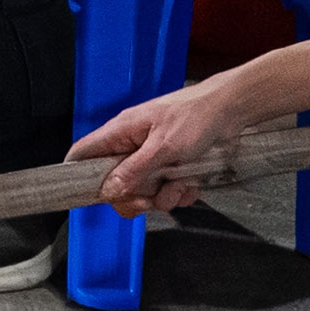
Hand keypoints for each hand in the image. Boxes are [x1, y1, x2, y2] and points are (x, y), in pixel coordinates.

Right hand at [79, 83, 251, 217]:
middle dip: (133, 197)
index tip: (88, 196)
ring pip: (144, 192)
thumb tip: (109, 190)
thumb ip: (135, 170)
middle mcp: (133, 147)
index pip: (83, 153)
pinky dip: (181, 192)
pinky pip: (168, 192)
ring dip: (164, 196)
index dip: (77, 174)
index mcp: (122, 132)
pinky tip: (192, 180)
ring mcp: (152, 159)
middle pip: (115, 184)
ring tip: (180, 182)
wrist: (232, 112)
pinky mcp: (171, 169)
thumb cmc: (197, 115)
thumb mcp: (164, 146)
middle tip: (148, 199)